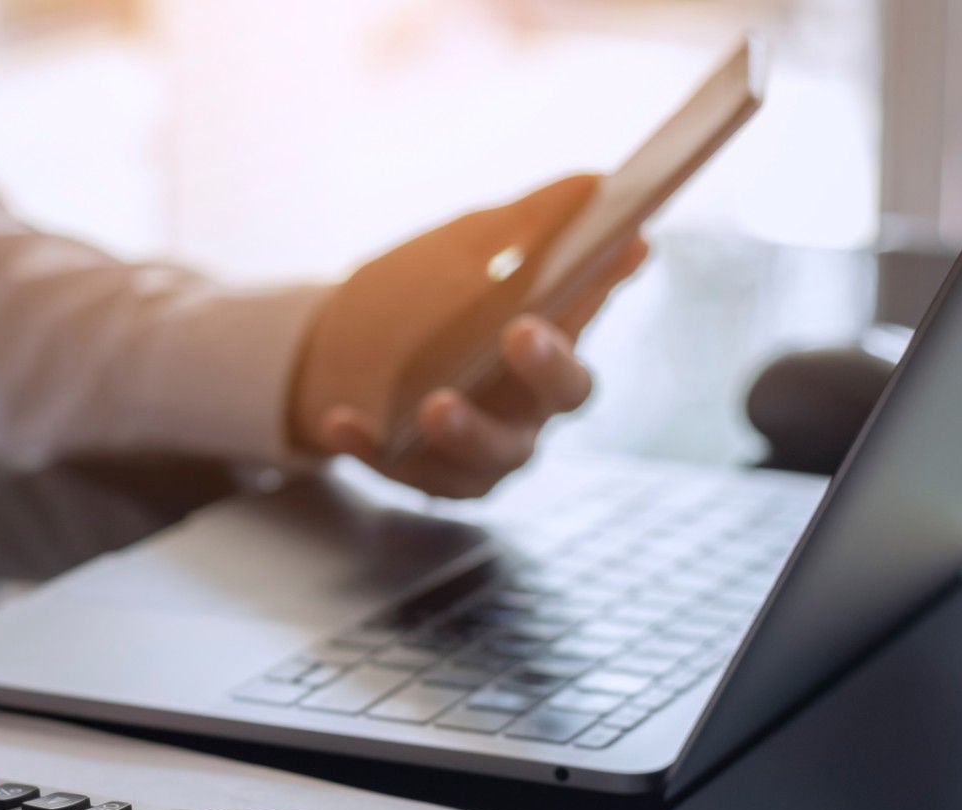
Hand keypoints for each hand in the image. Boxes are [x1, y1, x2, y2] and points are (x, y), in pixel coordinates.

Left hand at [289, 174, 648, 496]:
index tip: (623, 241)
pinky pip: (401, 468)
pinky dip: (370, 446)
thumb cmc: (425, 293)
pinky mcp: (423, 475)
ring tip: (435, 405)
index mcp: (552, 340)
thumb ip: (529, 224)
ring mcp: (482, 449)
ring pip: (490, 455)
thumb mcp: (469, 247)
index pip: (591, 310)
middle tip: (521, 332)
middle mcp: (531, 404)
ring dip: (465, 429)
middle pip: (560, 396)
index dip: (606, 284)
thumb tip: (593, 182)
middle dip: (546, 366)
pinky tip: (340, 422)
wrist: (338, 346)